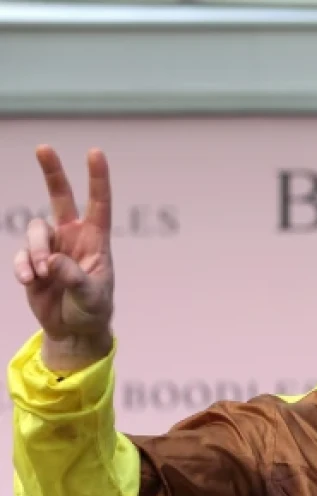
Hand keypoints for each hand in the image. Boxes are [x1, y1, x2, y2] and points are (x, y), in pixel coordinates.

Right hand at [13, 146, 115, 369]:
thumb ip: (74, 277)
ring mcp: (50, 247)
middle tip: (44, 147)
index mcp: (96, 240)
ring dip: (34, 251)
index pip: (98, 204)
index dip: (97, 178)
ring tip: (40, 275)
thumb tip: (50, 260)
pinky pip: (21, 256)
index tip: (95, 152)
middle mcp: (72, 237)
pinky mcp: (31, 262)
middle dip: (52, 172)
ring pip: (35, 230)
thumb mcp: (91, 295)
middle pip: (60, 197)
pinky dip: (23, 267)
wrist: (74, 329)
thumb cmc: (93, 309)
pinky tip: (30, 282)